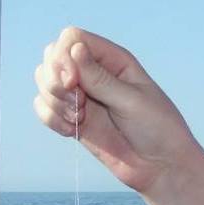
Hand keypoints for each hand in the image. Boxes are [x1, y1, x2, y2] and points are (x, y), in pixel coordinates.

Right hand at [32, 27, 197, 195]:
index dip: (64, 57)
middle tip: (78, 103)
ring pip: (44, 81)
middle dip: (55, 80)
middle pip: (52, 56)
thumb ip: (100, 78)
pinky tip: (71, 131)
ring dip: (53, 100)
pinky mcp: (71, 118)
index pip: (71, 38)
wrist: (160, 166)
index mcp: (112, 59)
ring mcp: (81, 95)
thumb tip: (73, 49)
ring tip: (77, 119)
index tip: (73, 83)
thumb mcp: (132, 101)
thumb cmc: (157, 128)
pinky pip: (43, 107)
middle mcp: (93, 72)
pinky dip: (50, 118)